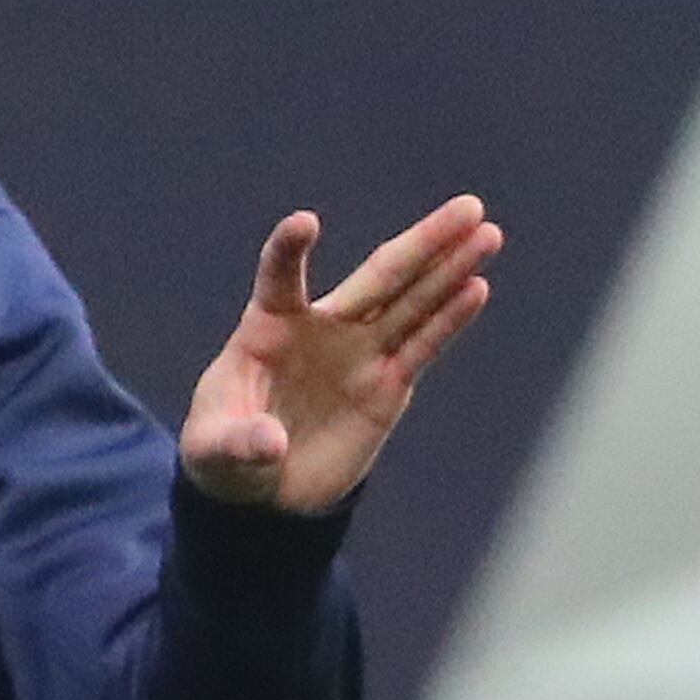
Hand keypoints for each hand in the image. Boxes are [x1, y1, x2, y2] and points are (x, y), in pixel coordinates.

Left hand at [180, 195, 501, 512]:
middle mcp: (322, 328)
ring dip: (451, 269)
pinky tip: (476, 289)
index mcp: (268, 326)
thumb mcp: (213, 451)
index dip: (290, 250)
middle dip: (422, 243)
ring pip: (412, 303)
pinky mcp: (386, 386)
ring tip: (487, 233)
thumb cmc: (223, 454)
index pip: (280, 277)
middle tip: (468, 206)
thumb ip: (237, 442)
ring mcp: (360, 354)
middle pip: (378, 277)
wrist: (263, 493)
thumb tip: (271, 443)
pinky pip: (422, 347)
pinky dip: (449, 320)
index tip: (304, 223)